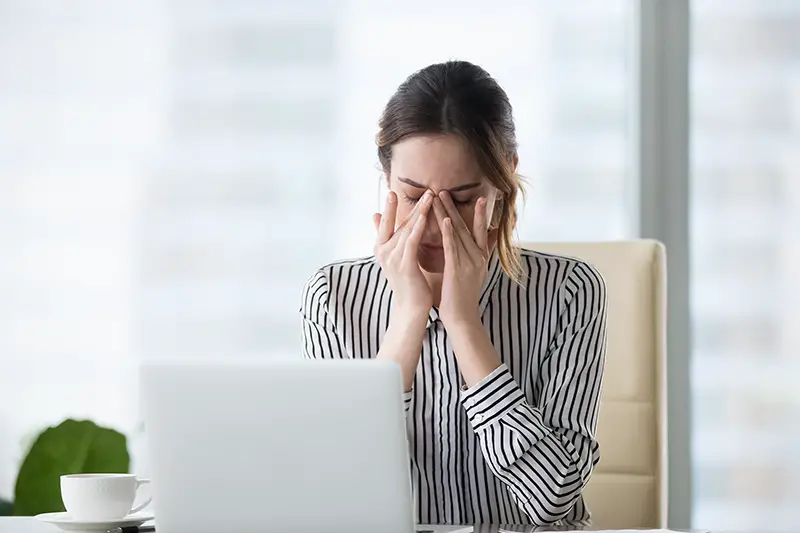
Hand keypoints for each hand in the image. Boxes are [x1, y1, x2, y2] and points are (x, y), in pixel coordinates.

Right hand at [373, 190, 433, 318]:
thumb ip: (386, 236)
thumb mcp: (393, 256)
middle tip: (421, 189)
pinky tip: (424, 217)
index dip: (389, 207)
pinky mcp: (405, 265)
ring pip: (406, 229)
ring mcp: (393, 258)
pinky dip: (418, 228)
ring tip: (429, 197)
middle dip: (409, 205)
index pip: (385, 223)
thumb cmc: (406, 281)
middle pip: (397, 223)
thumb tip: (374, 215)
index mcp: (381, 248)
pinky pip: (412, 242)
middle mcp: (383, 252)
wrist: (411, 307)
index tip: (392, 191)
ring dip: (419, 211)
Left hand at [433, 191, 491, 327]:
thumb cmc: (462, 297)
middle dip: (456, 208)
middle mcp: (478, 258)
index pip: (481, 231)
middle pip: (467, 227)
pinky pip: (452, 247)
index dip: (480, 215)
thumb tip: (479, 247)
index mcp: (481, 258)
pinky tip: (444, 220)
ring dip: (448, 213)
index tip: (480, 198)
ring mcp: (469, 263)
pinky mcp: (457, 269)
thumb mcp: (473, 275)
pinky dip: (448, 232)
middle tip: (445, 190)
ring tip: (438, 197)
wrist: (462, 318)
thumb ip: (475, 258)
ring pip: (458, 233)